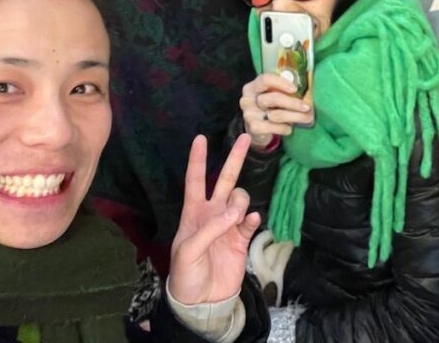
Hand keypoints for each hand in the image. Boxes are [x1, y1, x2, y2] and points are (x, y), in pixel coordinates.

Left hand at [168, 134, 261, 304]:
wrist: (202, 301)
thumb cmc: (186, 274)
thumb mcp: (189, 251)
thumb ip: (211, 229)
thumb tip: (235, 212)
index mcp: (193, 213)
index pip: (195, 180)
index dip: (197, 160)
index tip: (200, 138)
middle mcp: (212, 213)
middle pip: (225, 180)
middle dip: (234, 159)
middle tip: (244, 138)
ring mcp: (229, 225)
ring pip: (240, 199)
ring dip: (241, 202)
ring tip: (235, 219)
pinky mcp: (242, 239)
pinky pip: (251, 221)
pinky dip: (252, 219)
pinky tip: (250, 223)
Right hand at [240, 73, 312, 149]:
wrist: (257, 128)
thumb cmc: (268, 107)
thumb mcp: (271, 95)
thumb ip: (282, 90)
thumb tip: (306, 92)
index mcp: (252, 87)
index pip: (265, 80)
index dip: (281, 83)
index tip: (295, 89)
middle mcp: (247, 100)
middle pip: (273, 98)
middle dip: (293, 103)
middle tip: (307, 107)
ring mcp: (249, 114)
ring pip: (276, 115)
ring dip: (294, 116)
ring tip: (306, 118)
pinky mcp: (254, 128)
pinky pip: (274, 127)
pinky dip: (284, 128)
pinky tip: (289, 128)